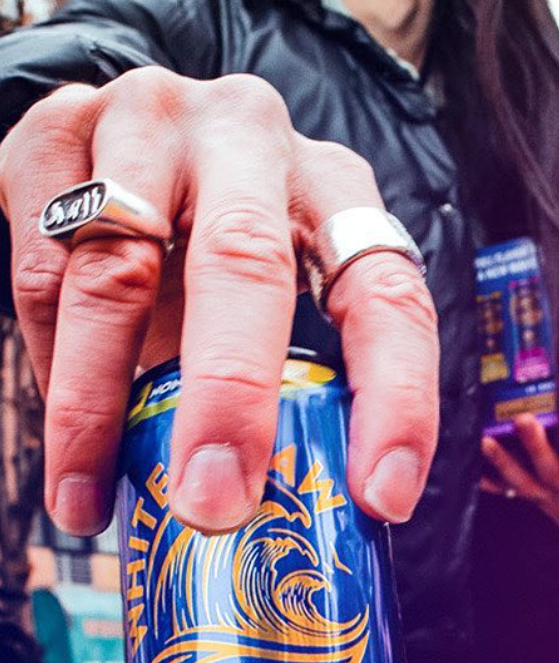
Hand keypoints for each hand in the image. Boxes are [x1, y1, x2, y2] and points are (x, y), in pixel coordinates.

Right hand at [0, 69, 438, 535]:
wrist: (133, 134)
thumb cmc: (230, 243)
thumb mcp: (292, 289)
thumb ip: (305, 378)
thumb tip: (303, 523)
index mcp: (336, 189)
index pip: (389, 297)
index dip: (396, 402)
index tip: (381, 499)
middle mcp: (250, 139)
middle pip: (245, 263)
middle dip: (229, 398)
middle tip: (212, 503)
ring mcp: (148, 122)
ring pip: (115, 273)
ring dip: (98, 406)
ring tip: (89, 500)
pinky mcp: (55, 130)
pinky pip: (42, 267)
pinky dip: (50, 360)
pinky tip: (66, 427)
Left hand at [481, 411, 558, 543]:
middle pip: (557, 470)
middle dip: (539, 446)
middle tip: (526, 420)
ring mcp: (554, 495)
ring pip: (527, 480)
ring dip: (506, 461)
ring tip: (488, 440)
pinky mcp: (537, 496)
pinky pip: (511, 491)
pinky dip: (491, 481)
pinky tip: (472, 468)